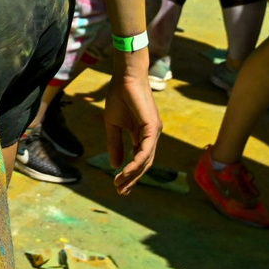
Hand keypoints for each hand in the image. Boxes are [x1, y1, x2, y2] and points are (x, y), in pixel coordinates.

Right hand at [106, 58, 160, 192]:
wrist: (125, 77)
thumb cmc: (120, 96)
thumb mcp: (113, 125)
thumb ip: (115, 144)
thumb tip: (115, 165)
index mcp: (143, 135)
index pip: (140, 160)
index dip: (131, 174)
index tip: (120, 187)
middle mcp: (152, 136)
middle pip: (145, 164)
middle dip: (132, 179)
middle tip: (120, 191)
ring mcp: (154, 132)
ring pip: (146, 161)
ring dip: (133, 175)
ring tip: (120, 184)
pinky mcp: (153, 128)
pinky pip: (146, 151)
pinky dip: (136, 163)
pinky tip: (126, 172)